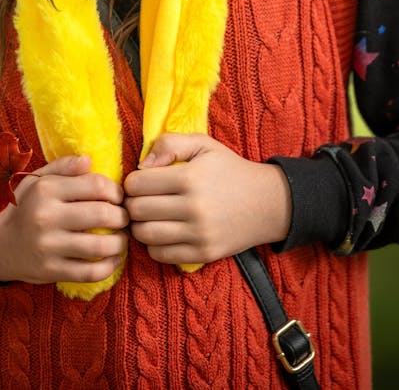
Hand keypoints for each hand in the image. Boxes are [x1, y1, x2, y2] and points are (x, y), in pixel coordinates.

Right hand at [0, 155, 127, 285]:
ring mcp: (49, 247)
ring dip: (120, 242)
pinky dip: (109, 266)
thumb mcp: (36, 180)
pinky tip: (114, 258)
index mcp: (47, 190)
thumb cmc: (24, 207)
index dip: (115, 191)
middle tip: (125, 218)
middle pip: (103, 214)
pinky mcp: (51, 271)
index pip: (96, 185)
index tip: (118, 197)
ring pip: (100, 246)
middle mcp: (47, 217)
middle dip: (123, 216)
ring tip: (122, 238)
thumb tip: (90, 160)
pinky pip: (90, 272)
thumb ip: (63, 167)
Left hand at [123, 134, 291, 264]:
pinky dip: (153, 245)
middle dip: (132, 204)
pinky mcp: (203, 253)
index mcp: (190, 178)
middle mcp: (193, 208)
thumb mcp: (203, 145)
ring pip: (145, 235)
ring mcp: (198, 234)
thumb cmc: (229, 169)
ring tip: (148, 216)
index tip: (140, 181)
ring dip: (139, 226)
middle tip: (140, 199)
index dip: (132, 182)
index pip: (137, 184)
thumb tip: (142, 164)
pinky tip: (162, 232)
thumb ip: (170, 144)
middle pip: (137, 211)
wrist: (267, 203)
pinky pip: (161, 255)